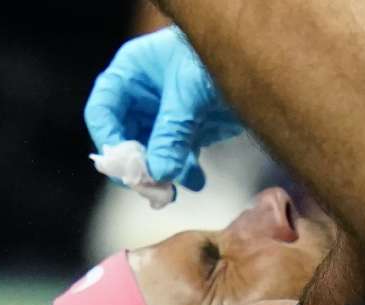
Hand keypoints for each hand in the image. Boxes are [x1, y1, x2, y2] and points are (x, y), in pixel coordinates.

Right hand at [84, 27, 242, 191]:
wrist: (262, 65)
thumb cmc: (218, 59)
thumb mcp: (191, 94)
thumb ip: (172, 133)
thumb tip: (158, 171)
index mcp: (131, 73)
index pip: (102, 110)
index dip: (108, 140)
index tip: (124, 167)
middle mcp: (142, 96)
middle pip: (124, 137)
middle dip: (137, 165)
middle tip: (152, 186)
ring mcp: (164, 115)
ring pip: (150, 153)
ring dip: (161, 173)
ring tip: (177, 186)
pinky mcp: (187, 129)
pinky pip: (176, 157)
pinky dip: (183, 172)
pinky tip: (196, 181)